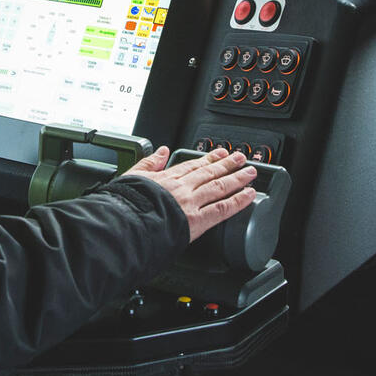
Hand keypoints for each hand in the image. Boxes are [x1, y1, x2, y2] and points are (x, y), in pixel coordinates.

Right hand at [123, 146, 257, 240]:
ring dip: (237, 178)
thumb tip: (160, 151)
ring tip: (250, 172)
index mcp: (166, 178)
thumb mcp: (131, 175)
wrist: (126, 224)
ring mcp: (191, 203)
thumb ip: (148, 163)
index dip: (207, 158)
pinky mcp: (197, 220)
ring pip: (219, 186)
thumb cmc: (125, 205)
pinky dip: (238, 201)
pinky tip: (249, 195)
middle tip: (240, 157)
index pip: (191, 165)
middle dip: (227, 164)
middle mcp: (182, 187)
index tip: (218, 153)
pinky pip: (223, 209)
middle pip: (209, 172)